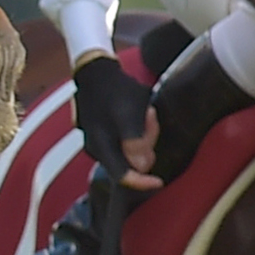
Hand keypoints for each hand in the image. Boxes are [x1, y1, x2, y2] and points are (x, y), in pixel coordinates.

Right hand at [69, 57, 155, 187]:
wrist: (95, 71)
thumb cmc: (115, 90)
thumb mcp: (129, 112)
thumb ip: (135, 141)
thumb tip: (142, 167)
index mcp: (102, 147)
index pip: (123, 177)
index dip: (142, 183)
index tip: (159, 181)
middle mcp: (95, 150)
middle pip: (127, 163)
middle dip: (145, 145)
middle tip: (151, 119)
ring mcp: (95, 142)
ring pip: (126, 152)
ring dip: (141, 136)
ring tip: (145, 112)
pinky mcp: (97, 134)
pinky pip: (120, 142)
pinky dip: (133, 132)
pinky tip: (134, 113)